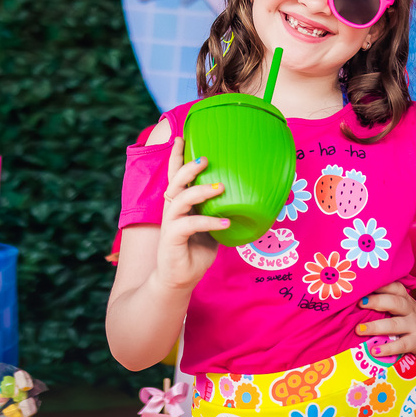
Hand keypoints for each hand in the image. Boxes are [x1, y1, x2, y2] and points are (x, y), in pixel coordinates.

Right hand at [154, 136, 229, 291]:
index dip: (176, 157)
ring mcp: (170, 223)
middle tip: (206, 159)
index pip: (175, 176)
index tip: (181, 137)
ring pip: (180, 198)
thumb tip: (245, 199)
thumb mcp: (210, 228)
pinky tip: (225, 224)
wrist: (178, 279)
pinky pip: (189, 224)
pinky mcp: (171, 238)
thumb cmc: (195, 251)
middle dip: (188, 167)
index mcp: (179, 204)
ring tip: (221, 188)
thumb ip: (219, 212)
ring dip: (200, 190)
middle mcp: (172, 209)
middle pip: (175, 181)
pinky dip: (208, 222)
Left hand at [356, 282, 415, 364]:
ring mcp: (415, 326)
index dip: (379, 284)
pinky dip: (388, 348)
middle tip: (359, 303)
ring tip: (359, 330)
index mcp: (406, 299)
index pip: (394, 286)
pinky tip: (375, 351)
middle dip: (376, 301)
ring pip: (395, 324)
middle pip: (394, 302)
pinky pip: (401, 344)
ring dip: (376, 327)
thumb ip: (389, 302)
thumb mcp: (407, 308)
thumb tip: (359, 299)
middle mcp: (410, 310)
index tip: (362, 284)